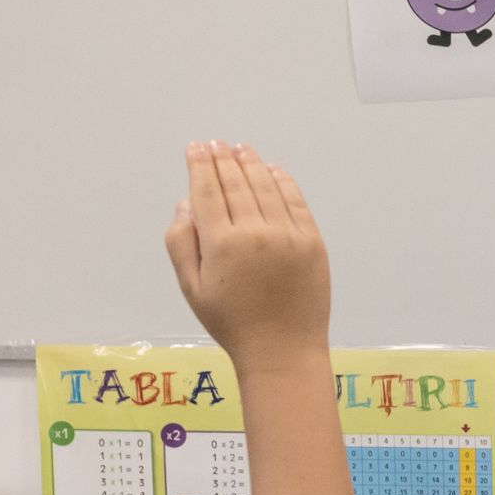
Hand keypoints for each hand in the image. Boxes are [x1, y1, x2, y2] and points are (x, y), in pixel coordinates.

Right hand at [162, 141, 335, 363]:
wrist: (282, 350)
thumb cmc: (231, 322)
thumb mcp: (191, 287)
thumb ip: (182, 243)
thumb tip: (186, 203)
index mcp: (221, 243)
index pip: (207, 191)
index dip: (200, 166)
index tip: (196, 148)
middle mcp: (256, 232)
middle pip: (236, 183)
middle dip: (223, 159)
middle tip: (215, 144)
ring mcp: (289, 235)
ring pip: (266, 187)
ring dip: (251, 164)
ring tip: (240, 149)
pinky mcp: (313, 242)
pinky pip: (296, 202)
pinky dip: (283, 182)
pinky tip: (272, 170)